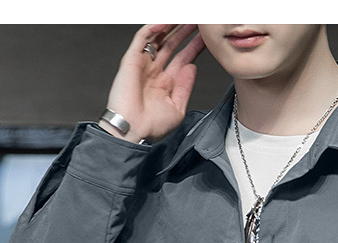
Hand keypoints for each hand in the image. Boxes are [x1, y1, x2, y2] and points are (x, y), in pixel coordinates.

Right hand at [100, 24, 206, 142]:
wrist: (132, 131)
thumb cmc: (150, 127)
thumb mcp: (177, 109)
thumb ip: (186, 87)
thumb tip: (193, 67)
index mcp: (165, 84)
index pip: (182, 58)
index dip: (194, 46)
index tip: (205, 38)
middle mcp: (154, 72)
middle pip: (171, 44)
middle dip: (184, 31)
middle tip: (197, 21)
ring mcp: (143, 64)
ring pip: (158, 37)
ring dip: (171, 26)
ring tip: (184, 18)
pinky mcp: (132, 59)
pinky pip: (142, 37)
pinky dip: (153, 28)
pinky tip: (166, 22)